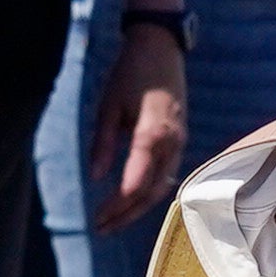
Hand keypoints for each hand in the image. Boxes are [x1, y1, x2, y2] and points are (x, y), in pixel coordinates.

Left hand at [87, 18, 190, 229]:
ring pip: (162, 186)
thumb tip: (96, 178)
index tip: (98, 218)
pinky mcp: (180, 139)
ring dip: (139, 206)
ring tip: (115, 219)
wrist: (160, 48)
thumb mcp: (108, 107)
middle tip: (102, 228)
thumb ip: (103, 144)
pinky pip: (168, 173)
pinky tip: (134, 198)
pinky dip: (150, 191)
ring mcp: (180, 142)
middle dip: (127, 214)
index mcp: (152, 135)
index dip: (117, 205)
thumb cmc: (130, 74)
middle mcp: (172, 144)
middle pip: (151, 191)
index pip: (135, 183)